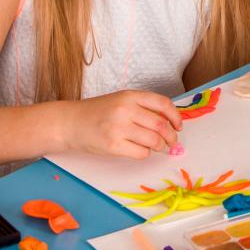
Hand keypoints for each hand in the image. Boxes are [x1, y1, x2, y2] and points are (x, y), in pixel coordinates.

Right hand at [62, 90, 181, 158]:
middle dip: (171, 137)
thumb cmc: (98, 112)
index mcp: (130, 96)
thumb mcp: (121, 100)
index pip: (163, 104)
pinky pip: (142, 153)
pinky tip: (140, 149)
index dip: (176, 116)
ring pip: (154, 141)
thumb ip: (143, 107)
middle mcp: (125, 110)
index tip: (179, 125)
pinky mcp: (113, 145)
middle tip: (172, 142)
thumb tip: (171, 122)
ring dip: (160, 146)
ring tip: (157, 146)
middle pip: (161, 125)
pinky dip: (146, 153)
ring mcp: (118, 128)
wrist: (70, 122)